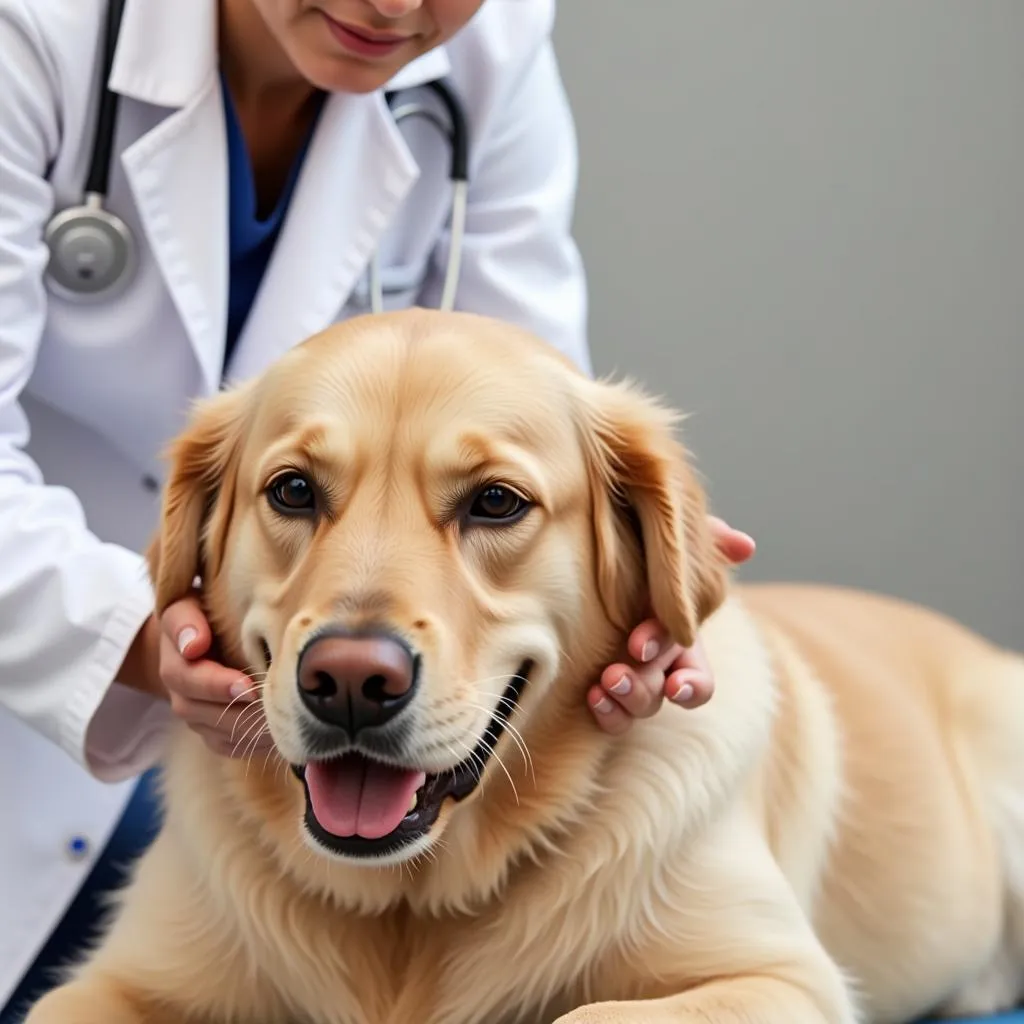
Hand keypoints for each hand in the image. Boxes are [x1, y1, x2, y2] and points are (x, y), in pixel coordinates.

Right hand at [157, 597, 272, 759]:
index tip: (247, 686)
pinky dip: (254, 743)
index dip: (215, 685)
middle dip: (239, 712)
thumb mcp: (187, 606)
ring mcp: (197, 717)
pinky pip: (230, 746)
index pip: (185, 678)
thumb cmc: (203, 615)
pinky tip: (281, 733)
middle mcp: (181, 695)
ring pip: (219, 734)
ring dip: (250, 731)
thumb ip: (186, 621)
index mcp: (174, 661)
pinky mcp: (214, 732)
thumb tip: (194, 644)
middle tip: (274, 707)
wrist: (203, 639)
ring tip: (285, 722)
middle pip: (201, 713)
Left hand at [588, 515, 754, 734]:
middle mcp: (658, 665)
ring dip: (625, 698)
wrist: (600, 539)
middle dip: (642, 687)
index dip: (691, 685)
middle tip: (616, 672)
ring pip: (638, 707)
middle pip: (661, 695)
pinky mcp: (600, 684)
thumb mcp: (673, 537)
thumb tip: (744, 544)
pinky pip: (610, 715)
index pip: (699, 679)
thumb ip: (706, 540)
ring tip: (604, 680)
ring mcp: (630, 676)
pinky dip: (604, 711)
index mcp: (681, 639)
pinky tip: (591, 695)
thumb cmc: (642, 542)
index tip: (674, 683)